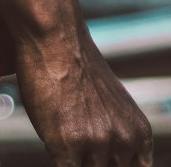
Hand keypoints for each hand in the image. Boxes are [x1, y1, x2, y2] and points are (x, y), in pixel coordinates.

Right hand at [16, 25, 152, 165]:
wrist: (55, 37)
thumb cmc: (75, 64)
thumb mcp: (112, 103)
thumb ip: (116, 133)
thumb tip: (108, 156)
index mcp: (139, 132)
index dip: (117, 163)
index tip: (104, 156)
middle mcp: (123, 141)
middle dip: (92, 160)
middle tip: (80, 141)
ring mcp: (96, 145)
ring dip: (76, 158)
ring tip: (63, 130)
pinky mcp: (68, 146)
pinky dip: (58, 158)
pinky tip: (53, 139)